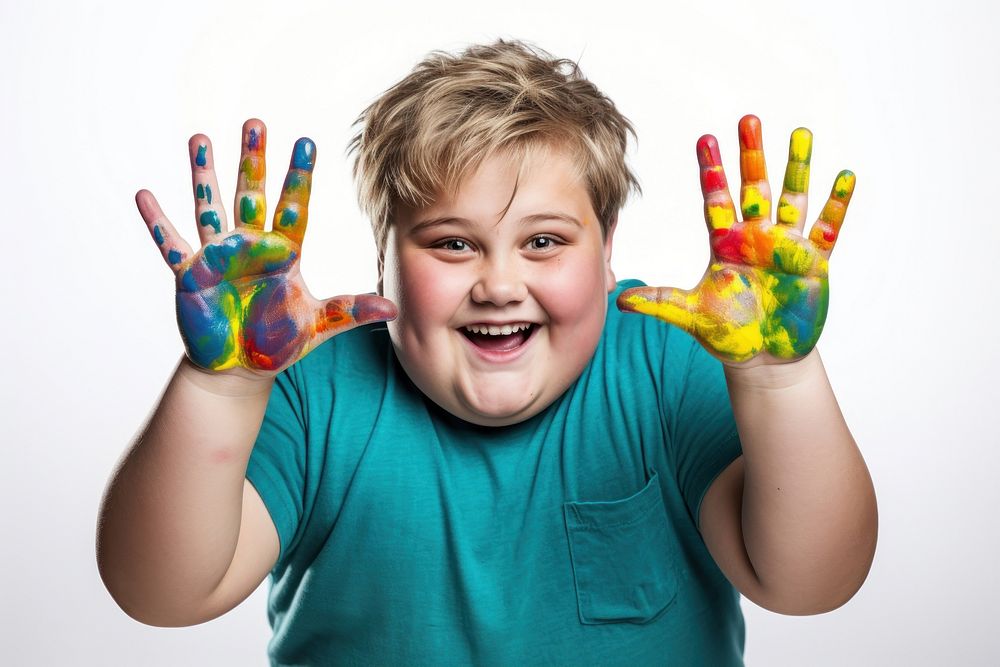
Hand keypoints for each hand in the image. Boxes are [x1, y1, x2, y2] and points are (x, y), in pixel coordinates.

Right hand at [136, 119, 396, 377]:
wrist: (239, 369)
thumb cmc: (277, 343)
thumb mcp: (318, 326)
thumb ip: (351, 312)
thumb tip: (393, 309)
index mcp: (282, 254)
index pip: (293, 207)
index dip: (298, 177)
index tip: (306, 142)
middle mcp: (249, 247)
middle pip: (251, 195)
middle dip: (253, 160)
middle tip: (255, 122)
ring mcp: (218, 257)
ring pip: (210, 208)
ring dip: (205, 176)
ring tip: (200, 138)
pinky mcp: (190, 275)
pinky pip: (172, 244)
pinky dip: (158, 223)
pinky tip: (144, 195)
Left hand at [617, 115, 854, 365]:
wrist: (764, 359)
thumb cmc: (728, 334)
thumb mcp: (691, 316)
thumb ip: (660, 303)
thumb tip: (621, 302)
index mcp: (726, 244)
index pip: (716, 199)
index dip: (712, 170)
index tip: (705, 138)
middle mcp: (757, 238)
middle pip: (754, 188)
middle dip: (751, 154)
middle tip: (749, 119)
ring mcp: (787, 247)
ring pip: (793, 198)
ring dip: (797, 167)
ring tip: (801, 132)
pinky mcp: (814, 263)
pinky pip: (828, 228)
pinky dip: (838, 204)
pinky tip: (846, 176)